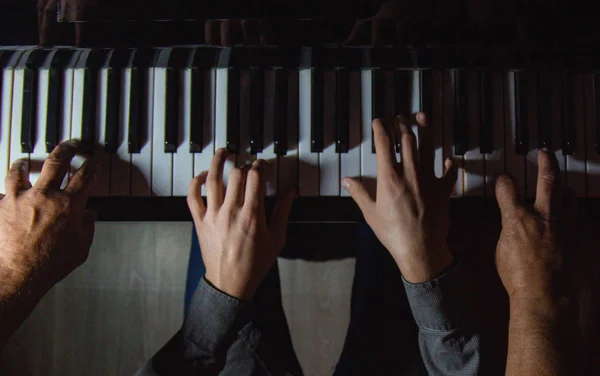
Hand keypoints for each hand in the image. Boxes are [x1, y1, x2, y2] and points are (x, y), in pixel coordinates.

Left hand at [0, 141, 95, 296]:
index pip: (84, 175)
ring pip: (22, 168)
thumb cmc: (50, 264)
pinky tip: (8, 185)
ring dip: (26, 161)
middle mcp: (45, 196)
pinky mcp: (3, 206)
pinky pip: (4, 187)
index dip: (90, 165)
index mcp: (69, 205)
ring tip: (27, 160)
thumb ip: (87, 227)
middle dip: (67, 148)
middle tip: (71, 144)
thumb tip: (90, 215)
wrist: (19, 275)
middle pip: (57, 161)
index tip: (91, 161)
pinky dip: (7, 184)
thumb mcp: (81, 247)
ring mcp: (21, 199)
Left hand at [187, 149, 293, 299]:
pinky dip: (195, 182)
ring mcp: (213, 216)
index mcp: (252, 215)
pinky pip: (193, 197)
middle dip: (243, 164)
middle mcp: (231, 212)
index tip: (262, 164)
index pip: (255, 178)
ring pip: (212, 179)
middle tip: (247, 163)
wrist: (230, 283)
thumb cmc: (255, 264)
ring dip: (217, 162)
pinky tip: (203, 175)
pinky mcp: (200, 222)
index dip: (260, 165)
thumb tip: (291, 192)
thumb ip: (283, 213)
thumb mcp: (276, 239)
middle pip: (236, 175)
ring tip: (223, 152)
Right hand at [342, 113, 456, 282]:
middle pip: (407, 141)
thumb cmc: (392, 233)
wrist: (420, 249)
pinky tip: (448, 159)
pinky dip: (449, 163)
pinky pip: (449, 172)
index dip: (380, 129)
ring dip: (424, 130)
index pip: (384, 145)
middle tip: (399, 118)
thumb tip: (346, 181)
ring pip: (428, 148)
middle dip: (402, 125)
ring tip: (421, 118)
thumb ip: (358, 193)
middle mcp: (409, 173)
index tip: (378, 122)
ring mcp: (428, 180)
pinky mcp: (443, 190)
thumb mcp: (370, 214)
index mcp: (389, 178)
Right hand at [495, 150, 566, 305]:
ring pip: (569, 197)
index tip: (504, 177)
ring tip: (562, 182)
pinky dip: (572, 212)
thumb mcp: (502, 248)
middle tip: (544, 154)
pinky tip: (570, 215)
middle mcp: (542, 218)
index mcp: (517, 219)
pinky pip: (577, 218)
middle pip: (548, 181)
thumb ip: (509, 228)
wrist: (544, 295)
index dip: (504, 180)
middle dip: (546, 164)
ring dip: (565, 186)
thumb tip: (512, 221)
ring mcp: (562, 227)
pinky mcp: (575, 239)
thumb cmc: (518, 276)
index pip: (508, 189)